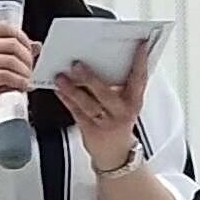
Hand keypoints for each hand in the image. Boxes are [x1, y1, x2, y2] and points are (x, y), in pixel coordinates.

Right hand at [0, 24, 38, 124]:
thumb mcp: (2, 66)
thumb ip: (15, 52)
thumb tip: (36, 45)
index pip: (3, 27)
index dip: (21, 37)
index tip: (29, 50)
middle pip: (10, 43)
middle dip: (26, 57)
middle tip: (30, 69)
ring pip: (10, 59)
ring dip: (25, 71)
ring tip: (27, 79)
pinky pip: (5, 74)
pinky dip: (19, 80)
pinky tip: (22, 86)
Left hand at [55, 42, 153, 167]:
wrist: (115, 154)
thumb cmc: (119, 122)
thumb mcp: (127, 103)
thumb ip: (120, 84)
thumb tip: (105, 57)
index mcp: (134, 101)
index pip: (139, 78)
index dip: (140, 61)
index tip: (139, 45)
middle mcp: (121, 111)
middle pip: (106, 93)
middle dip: (91, 79)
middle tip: (77, 64)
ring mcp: (105, 122)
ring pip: (88, 104)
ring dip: (73, 89)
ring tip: (61, 77)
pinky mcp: (90, 130)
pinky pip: (76, 113)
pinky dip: (67, 100)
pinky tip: (59, 90)